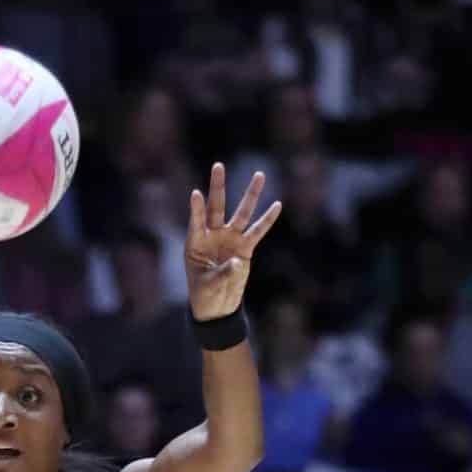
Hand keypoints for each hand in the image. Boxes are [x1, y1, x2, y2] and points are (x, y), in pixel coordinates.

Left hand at [185, 163, 281, 320]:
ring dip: (250, 195)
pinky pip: (258, 231)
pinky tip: (276, 204)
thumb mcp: (209, 286)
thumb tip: (236, 262)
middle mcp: (213, 236)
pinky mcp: (245, 248)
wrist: (218, 306)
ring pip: (241, 213)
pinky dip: (267, 219)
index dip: (196, 209)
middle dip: (217, 186)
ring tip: (259, 175)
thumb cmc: (205, 294)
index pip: (196, 221)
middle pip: (217, 206)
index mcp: (196, 243)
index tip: (195, 194)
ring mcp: (230, 239)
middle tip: (218, 165)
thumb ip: (222, 273)